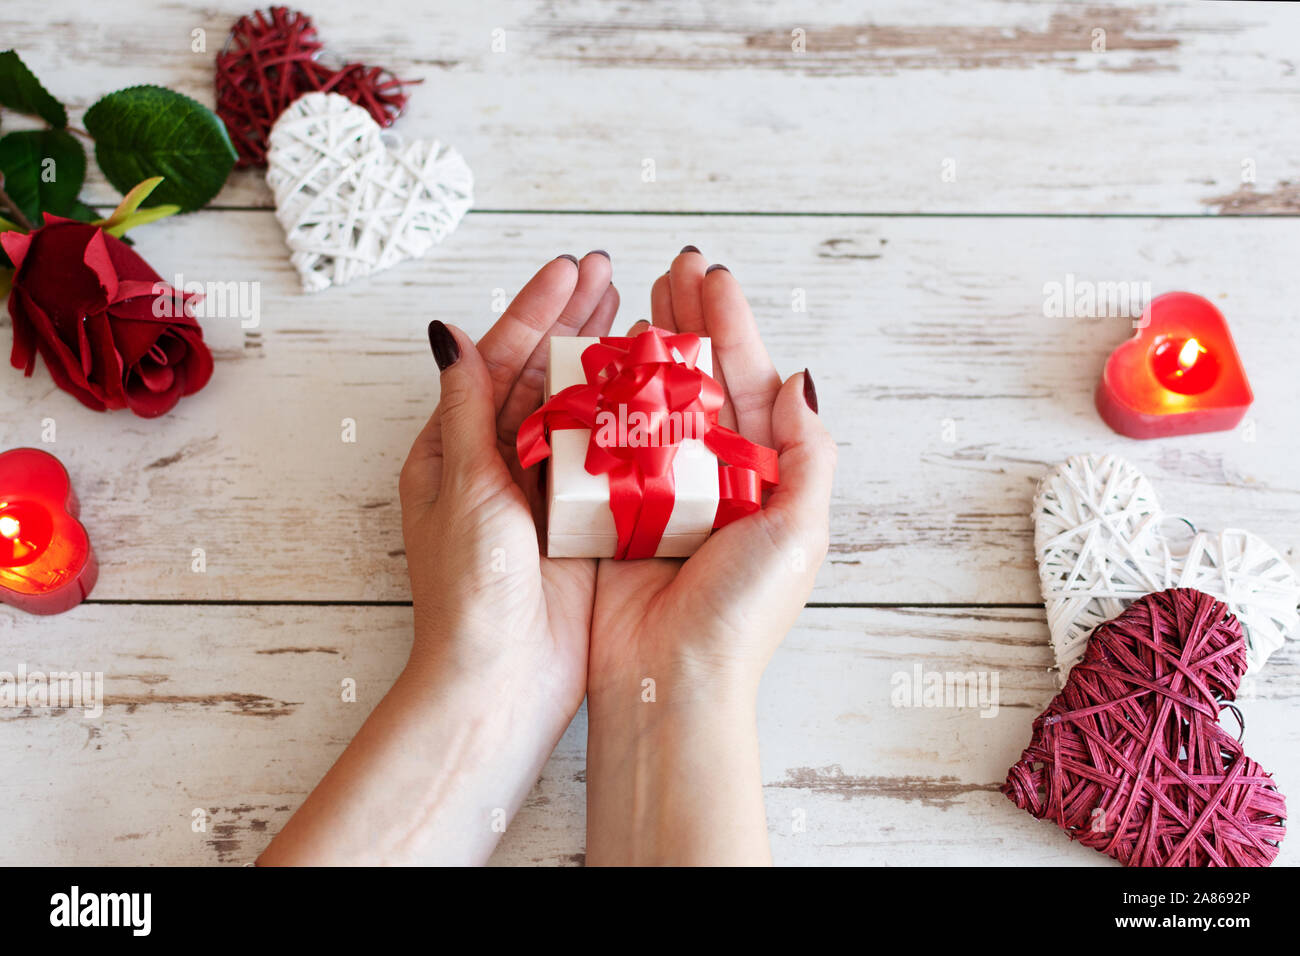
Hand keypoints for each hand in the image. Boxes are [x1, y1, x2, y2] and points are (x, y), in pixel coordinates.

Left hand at [400, 252, 617, 719]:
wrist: (500, 676)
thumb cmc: (469, 587)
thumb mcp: (463, 486)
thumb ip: (464, 408)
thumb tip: (447, 332)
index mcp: (455, 448)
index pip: (498, 359)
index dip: (536, 310)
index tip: (571, 268)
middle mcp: (497, 462)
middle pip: (540, 374)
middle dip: (573, 322)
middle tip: (611, 274)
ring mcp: (540, 490)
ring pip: (575, 407)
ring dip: (602, 360)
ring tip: (635, 313)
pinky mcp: (577, 520)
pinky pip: (602, 454)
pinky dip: (624, 416)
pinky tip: (652, 385)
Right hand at [585, 248, 835, 864]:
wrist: (671, 680)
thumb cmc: (742, 613)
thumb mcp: (803, 530)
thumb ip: (810, 452)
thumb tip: (802, 379)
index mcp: (760, 475)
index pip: (745, 379)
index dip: (729, 324)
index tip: (710, 276)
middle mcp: (711, 476)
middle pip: (697, 379)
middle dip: (686, 321)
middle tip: (670, 269)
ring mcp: (659, 491)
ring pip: (649, 401)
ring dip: (642, 348)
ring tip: (634, 298)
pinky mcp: (612, 510)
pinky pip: (604, 443)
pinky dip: (599, 401)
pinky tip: (592, 362)